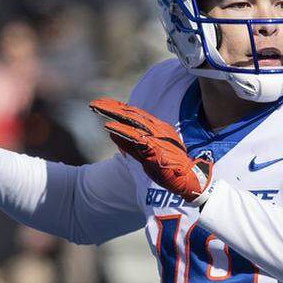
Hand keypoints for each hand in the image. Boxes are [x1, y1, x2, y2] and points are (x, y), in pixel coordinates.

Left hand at [89, 98, 213, 203]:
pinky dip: (121, 130)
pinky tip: (108, 126)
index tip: (103, 104)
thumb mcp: (145, 154)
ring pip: (131, 121)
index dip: (118, 108)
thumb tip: (112, 133)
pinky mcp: (154, 147)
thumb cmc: (169, 168)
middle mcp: (156, 128)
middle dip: (112, 107)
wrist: (188, 179)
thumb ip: (129, 144)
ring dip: (113, 114)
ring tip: (97, 108)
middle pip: (131, 113)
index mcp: (157, 128)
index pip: (135, 114)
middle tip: (94, 103)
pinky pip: (134, 137)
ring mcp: (156, 136)